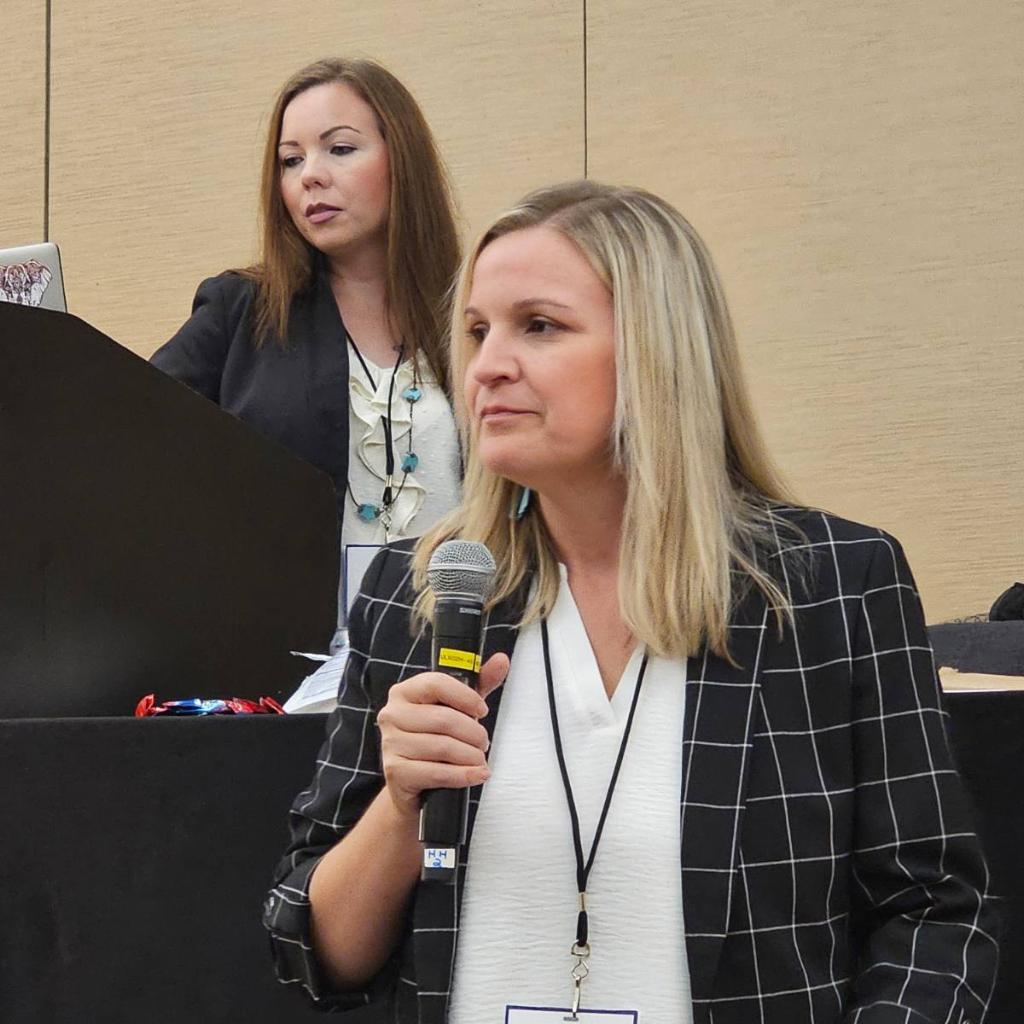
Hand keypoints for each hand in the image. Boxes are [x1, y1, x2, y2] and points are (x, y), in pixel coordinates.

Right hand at [376, 653, 509, 820]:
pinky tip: (476, 774)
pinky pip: (437, 772)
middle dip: (473, 733)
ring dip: (471, 756)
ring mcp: (391, 743)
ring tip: (479, 759)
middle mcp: (392, 714)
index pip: (436, 684)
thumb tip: (501, 661)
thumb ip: (478, 683)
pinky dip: (463, 775)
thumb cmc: (434, 739)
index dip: (465, 697)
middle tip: (484, 742)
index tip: (482, 710)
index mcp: (404, 692)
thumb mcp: (456, 708)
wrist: (413, 782)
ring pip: (443, 746)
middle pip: (443, 719)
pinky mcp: (395, 771)